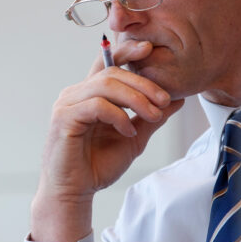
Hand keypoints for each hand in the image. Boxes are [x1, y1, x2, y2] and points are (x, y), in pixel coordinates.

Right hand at [30, 39, 184, 241]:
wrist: (74, 193)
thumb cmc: (97, 166)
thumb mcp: (133, 138)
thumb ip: (151, 118)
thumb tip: (176, 101)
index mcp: (89, 94)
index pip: (108, 62)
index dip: (127, 51)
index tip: (150, 49)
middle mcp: (76, 93)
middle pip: (113, 71)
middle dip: (143, 83)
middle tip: (165, 99)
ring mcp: (67, 104)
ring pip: (106, 85)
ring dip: (136, 99)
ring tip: (153, 116)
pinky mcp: (64, 118)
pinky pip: (97, 105)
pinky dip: (118, 116)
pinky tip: (128, 131)